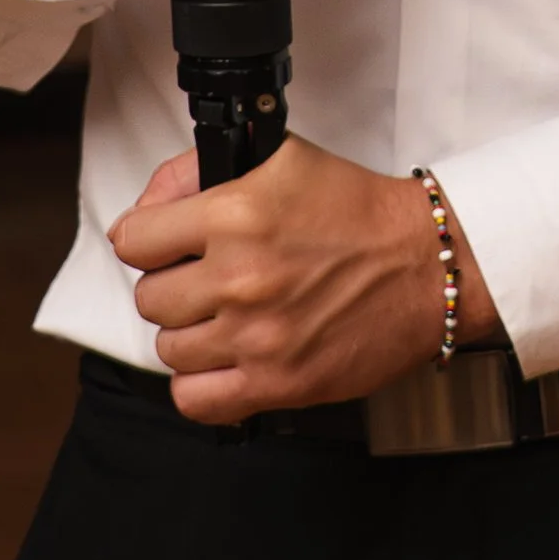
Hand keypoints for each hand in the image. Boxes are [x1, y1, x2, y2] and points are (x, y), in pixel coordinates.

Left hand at [112, 137, 501, 423]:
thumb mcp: (278, 159)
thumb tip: (144, 209)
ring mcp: (258, 337)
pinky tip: (226, 360)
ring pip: (169, 349)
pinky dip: (202, 384)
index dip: (148, 240)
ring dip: (192, 334)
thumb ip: (194, 171)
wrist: (426, 265)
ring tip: (226, 317)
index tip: (166, 245)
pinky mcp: (279, 384)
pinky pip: (196, 400)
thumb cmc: (358, 213)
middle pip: (149, 298)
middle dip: (174, 286)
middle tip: (208, 279)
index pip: (132, 240)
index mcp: (235, 215)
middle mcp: (241, 278)